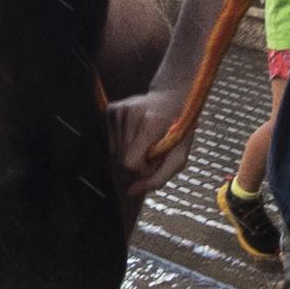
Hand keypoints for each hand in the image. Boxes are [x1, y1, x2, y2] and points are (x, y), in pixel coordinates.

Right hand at [108, 85, 195, 200]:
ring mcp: (118, 109)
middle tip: (153, 150)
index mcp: (151, 122)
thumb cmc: (179, 129)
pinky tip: (135, 134)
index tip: (156, 161)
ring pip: (114, 152)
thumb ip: (158, 178)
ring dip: (129, 154)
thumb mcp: (179, 155)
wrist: (172, 96)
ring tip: (145, 142)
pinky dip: (122, 144)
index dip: (143, 169)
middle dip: (137, 162)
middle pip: (121, 159)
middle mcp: (131, 113)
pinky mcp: (110, 109)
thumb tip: (131, 192)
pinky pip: (109, 141)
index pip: (131, 163)